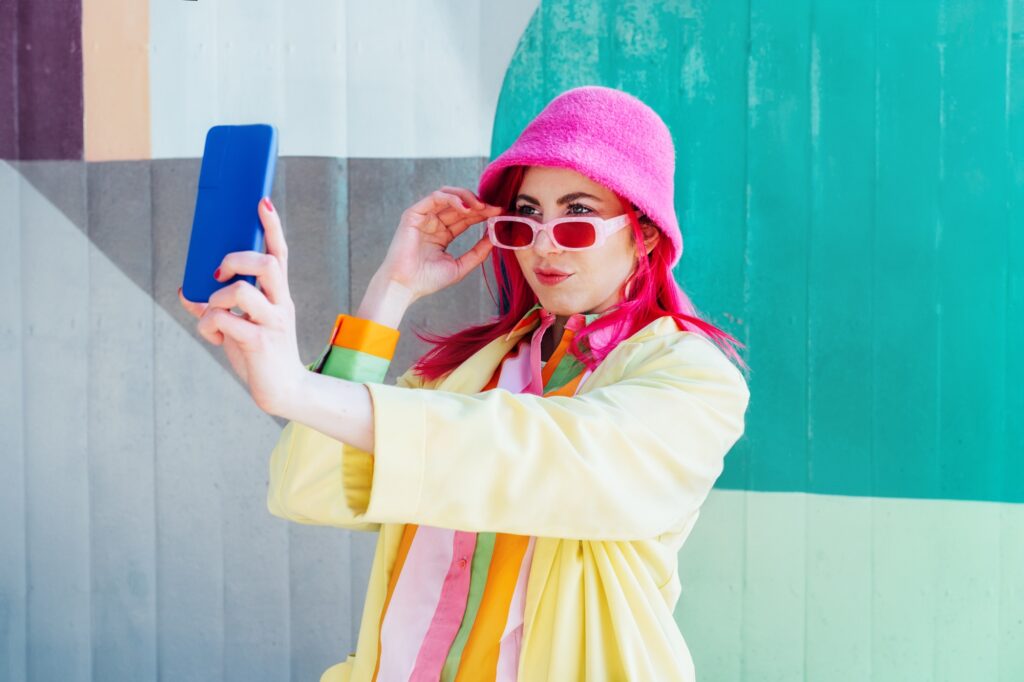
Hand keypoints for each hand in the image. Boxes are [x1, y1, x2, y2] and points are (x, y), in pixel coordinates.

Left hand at [178, 197, 305, 416]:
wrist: (282, 391)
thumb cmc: (261, 355)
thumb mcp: (240, 325)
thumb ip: (216, 305)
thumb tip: (185, 289)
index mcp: (278, 295)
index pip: (279, 253)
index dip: (271, 226)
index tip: (261, 201)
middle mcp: (280, 303)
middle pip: (266, 263)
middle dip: (235, 259)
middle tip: (218, 273)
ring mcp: (273, 322)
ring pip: (242, 290)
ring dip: (217, 297)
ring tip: (213, 312)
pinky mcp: (260, 342)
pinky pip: (226, 321)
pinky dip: (208, 324)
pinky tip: (211, 335)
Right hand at [376, 186, 503, 300]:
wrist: (405, 285)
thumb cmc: (427, 280)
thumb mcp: (460, 266)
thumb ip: (478, 252)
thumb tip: (494, 238)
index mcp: (443, 235)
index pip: (466, 218)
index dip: (483, 214)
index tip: (499, 213)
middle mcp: (433, 223)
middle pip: (460, 205)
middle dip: (479, 204)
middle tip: (494, 208)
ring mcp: (423, 217)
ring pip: (447, 195)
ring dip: (466, 197)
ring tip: (481, 206)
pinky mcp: (414, 214)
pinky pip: (435, 198)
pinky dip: (451, 198)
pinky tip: (465, 207)